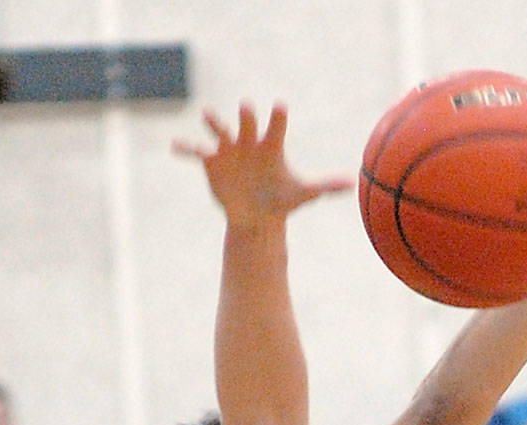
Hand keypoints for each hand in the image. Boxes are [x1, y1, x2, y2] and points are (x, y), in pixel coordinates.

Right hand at [173, 103, 353, 228]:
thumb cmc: (281, 199)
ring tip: (208, 116)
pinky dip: (185, 148)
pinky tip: (174, 146)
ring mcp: (228, 149)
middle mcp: (249, 141)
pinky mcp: (211, 161)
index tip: (280, 106)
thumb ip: (325, 186)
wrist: (257, 216)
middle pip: (247, 123)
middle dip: (247, 116)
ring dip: (214, 122)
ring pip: (220, 130)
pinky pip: (196, 152)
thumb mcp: (303, 194)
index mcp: (271, 145)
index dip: (278, 117)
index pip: (276, 126)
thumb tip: (352, 184)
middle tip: (246, 107)